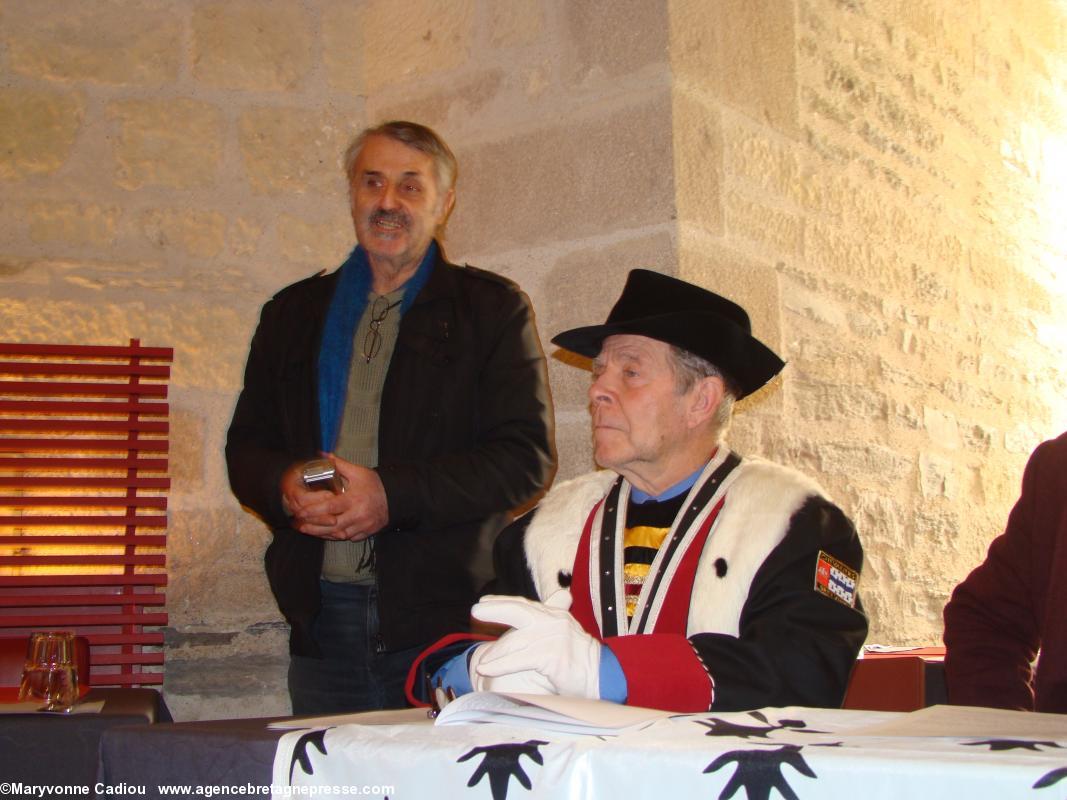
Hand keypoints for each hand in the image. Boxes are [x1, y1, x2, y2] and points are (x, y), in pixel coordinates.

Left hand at [279, 454, 388, 540]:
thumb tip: (325, 455)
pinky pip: (347, 538)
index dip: (313, 511)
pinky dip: (334, 536)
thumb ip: (340, 465)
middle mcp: (358, 514)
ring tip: (306, 530)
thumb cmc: (375, 485)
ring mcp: (362, 526)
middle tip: (298, 524)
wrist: (395, 498)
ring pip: (338, 534)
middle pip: (331, 525)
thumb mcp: (359, 472)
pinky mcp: (365, 533)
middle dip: (313, 526)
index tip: (300, 512)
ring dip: (321, 533)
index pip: (330, 507)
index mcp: (354, 499)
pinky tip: (323, 533)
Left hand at [470, 590, 600, 698]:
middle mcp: (554, 621)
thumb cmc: (581, 660)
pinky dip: (501, 664)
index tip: (483, 602)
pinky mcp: (553, 655)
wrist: (604, 676)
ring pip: (516, 641)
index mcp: (556, 614)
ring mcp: (554, 637)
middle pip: (519, 610)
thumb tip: (541, 610)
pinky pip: (520, 659)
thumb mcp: (565, 634)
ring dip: (495, 652)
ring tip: (480, 663)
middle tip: (476, 611)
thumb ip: (549, 623)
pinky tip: (487, 669)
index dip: (502, 602)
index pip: (525, 604)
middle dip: (495, 609)